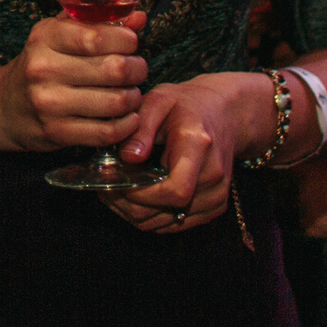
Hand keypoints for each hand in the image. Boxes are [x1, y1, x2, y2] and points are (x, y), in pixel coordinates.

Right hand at [0, 13, 148, 154]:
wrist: (5, 106)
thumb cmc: (41, 64)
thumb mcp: (59, 33)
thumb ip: (98, 21)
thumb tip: (138, 17)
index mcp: (45, 37)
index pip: (98, 36)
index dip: (126, 40)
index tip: (131, 43)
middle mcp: (44, 69)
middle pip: (114, 69)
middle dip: (137, 69)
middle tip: (137, 70)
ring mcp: (49, 104)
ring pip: (115, 101)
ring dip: (134, 98)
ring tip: (131, 93)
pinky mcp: (57, 133)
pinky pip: (107, 132)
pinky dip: (126, 125)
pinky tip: (127, 117)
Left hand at [100, 73, 255, 234]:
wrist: (222, 114)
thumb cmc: (185, 105)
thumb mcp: (158, 101)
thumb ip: (141, 128)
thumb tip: (128, 157)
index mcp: (199, 146)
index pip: (176, 190)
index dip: (142, 196)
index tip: (116, 184)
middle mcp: (213, 176)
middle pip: (168, 211)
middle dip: (129, 206)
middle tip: (104, 189)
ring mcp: (217, 195)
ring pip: (167, 224)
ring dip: (136, 214)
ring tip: (115, 192)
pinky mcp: (214, 207)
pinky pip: (176, 225)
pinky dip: (151, 217)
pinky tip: (135, 198)